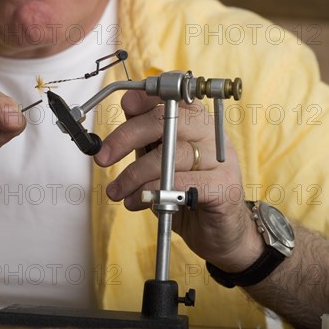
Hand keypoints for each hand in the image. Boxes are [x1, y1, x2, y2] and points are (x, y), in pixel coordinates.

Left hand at [94, 90, 263, 271]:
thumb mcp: (160, 158)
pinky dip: (155, 192)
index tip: (125, 106)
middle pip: (168, 121)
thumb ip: (146, 136)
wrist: (219, 232)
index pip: (172, 96)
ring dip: (135, 175)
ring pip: (173, 154)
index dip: (147, 97)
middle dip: (127, 137)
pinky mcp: (225, 186)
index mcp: (196, 121)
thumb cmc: (187, 191)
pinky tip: (139, 201)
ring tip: (119, 192)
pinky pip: (185, 183)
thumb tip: (126, 108)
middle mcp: (211, 134)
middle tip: (103, 158)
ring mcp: (221, 159)